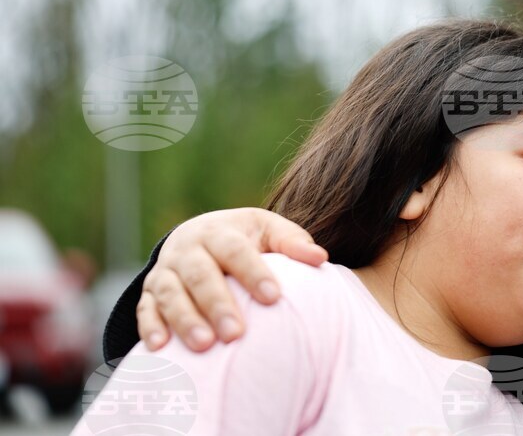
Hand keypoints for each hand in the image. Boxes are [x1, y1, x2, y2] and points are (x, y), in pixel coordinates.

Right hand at [137, 207, 327, 351]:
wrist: (197, 235)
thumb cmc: (244, 239)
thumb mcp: (268, 230)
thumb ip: (292, 242)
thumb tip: (321, 258)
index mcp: (219, 231)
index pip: (235, 251)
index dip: (253, 272)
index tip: (274, 297)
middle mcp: (188, 249)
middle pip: (200, 275)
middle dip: (217, 304)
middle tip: (236, 334)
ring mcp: (165, 272)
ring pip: (170, 294)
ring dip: (184, 320)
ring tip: (204, 345)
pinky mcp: (149, 293)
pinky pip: (145, 310)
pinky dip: (150, 327)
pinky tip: (160, 347)